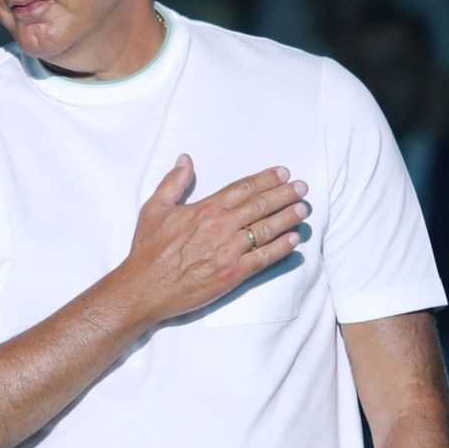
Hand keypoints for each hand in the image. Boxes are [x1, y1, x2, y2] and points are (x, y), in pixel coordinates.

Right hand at [117, 154, 309, 324]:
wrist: (145, 288)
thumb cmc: (148, 250)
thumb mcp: (154, 208)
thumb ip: (173, 182)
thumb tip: (185, 160)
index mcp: (205, 209)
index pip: (243, 188)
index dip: (266, 179)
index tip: (283, 173)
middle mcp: (221, 227)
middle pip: (260, 205)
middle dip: (284, 194)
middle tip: (302, 188)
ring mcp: (229, 251)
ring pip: (266, 229)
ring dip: (288, 217)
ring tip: (303, 209)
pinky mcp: (233, 274)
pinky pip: (264, 258)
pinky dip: (281, 248)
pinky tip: (294, 240)